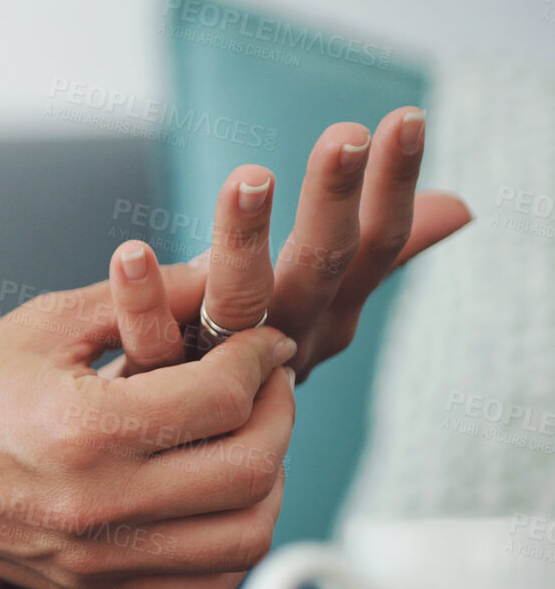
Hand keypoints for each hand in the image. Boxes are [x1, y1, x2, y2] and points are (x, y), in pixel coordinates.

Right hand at [0, 273, 297, 588]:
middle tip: (266, 386)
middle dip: (278, 417)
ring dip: (267, 486)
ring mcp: (95, 562)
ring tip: (248, 443)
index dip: (259, 360)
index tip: (258, 342)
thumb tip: (227, 273)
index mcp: (83, 431)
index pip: (222, 399)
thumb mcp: (44, 324)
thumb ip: (146, 296)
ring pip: (244, 542)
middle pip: (251, 472)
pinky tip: (215, 501)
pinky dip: (232, 548)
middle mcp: (96, 508)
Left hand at [110, 107, 470, 381]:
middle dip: (335, 199)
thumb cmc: (249, 362)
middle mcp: (286, 337)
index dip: (394, 185)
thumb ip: (377, 253)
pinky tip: (131, 252)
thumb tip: (458, 207)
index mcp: (328, 312)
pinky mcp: (159, 384)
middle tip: (346, 137)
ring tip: (248, 179)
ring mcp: (225, 363)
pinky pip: (152, 340)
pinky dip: (142, 298)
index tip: (406, 118)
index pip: (377, 244)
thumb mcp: (323, 306)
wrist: (182, 470)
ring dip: (246, 238)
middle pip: (323, 264)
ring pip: (243, 302)